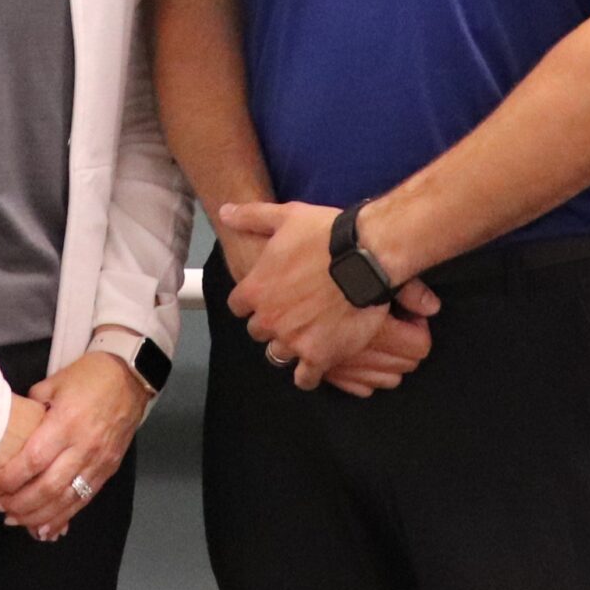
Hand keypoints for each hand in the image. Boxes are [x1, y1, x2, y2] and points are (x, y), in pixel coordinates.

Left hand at [0, 352, 149, 539]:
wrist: (132, 377)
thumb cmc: (90, 376)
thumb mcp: (55, 382)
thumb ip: (34, 406)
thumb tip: (16, 425)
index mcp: (66, 423)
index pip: (33, 460)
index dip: (10, 478)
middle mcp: (83, 447)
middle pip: (48, 487)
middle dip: (20, 502)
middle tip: (0, 507)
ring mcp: (98, 462)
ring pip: (66, 500)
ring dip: (38, 515)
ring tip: (15, 520)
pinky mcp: (108, 470)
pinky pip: (84, 500)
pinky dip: (63, 518)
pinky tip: (45, 529)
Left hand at [220, 202, 439, 390]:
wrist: (365, 257)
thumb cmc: (325, 234)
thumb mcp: (285, 216)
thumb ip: (251, 217)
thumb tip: (224, 212)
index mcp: (256, 289)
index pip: (239, 306)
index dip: (252, 301)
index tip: (266, 296)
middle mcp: (269, 319)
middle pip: (258, 331)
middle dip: (271, 322)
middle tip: (290, 312)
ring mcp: (293, 340)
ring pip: (278, 353)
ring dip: (288, 345)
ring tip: (304, 336)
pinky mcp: (319, 356)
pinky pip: (305, 377)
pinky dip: (307, 374)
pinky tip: (314, 364)